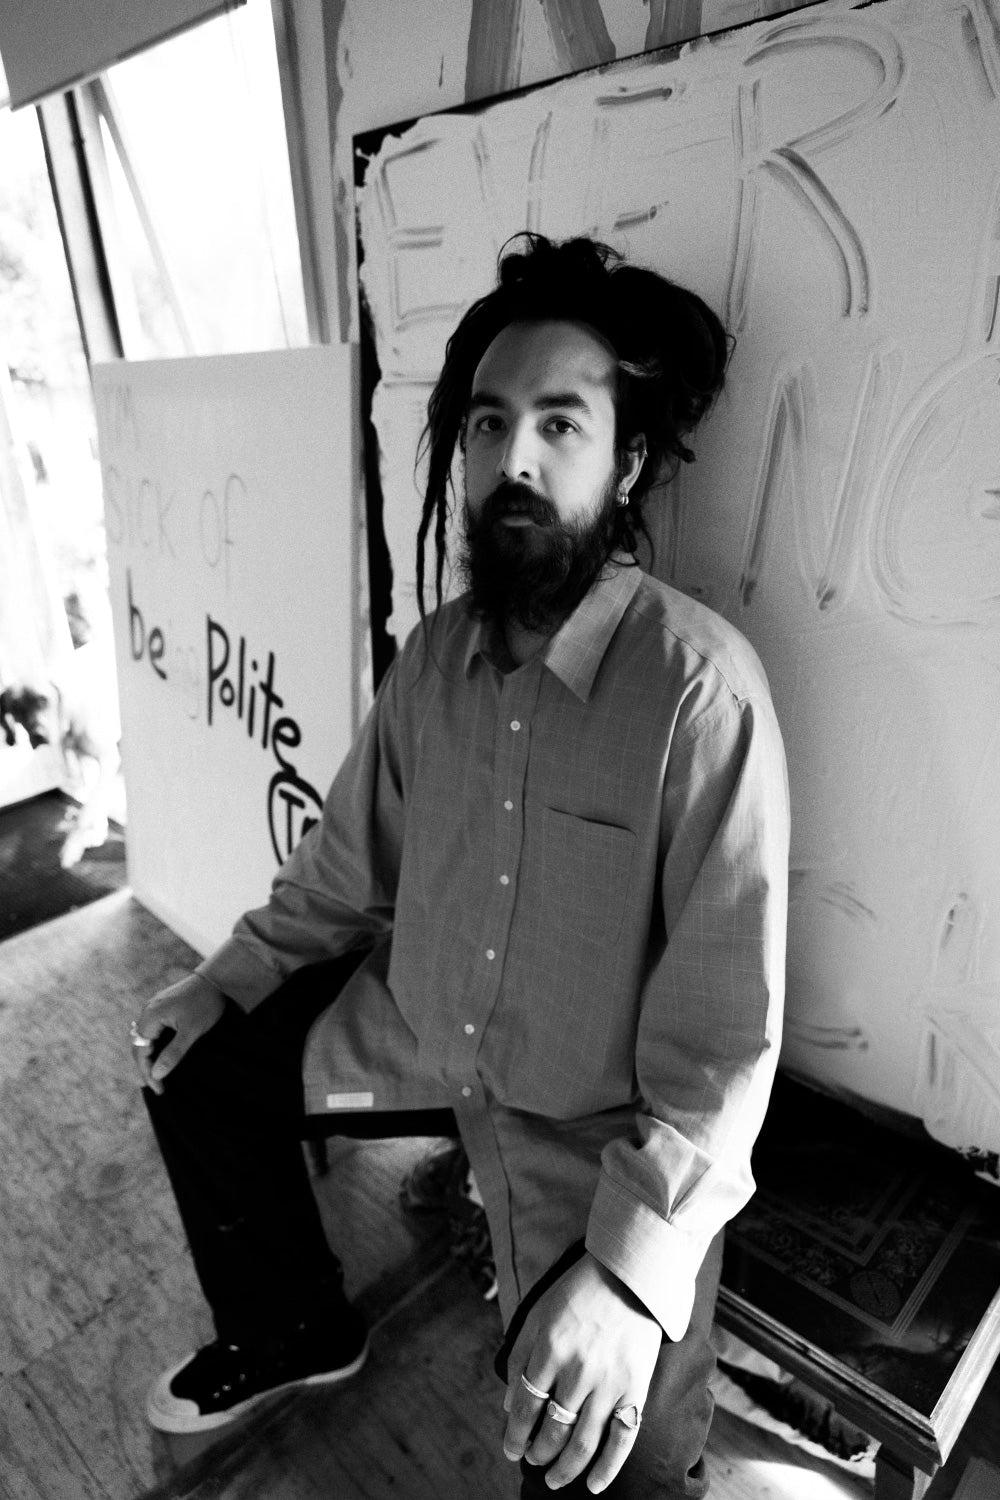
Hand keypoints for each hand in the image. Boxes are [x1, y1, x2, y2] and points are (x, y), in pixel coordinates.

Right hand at [130, 973, 225, 1093]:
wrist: (217, 979)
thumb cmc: (205, 1004)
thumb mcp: (191, 1032)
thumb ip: (173, 1053)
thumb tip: (156, 1074)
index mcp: (150, 1016)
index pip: (141, 1051)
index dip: (148, 1073)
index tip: (160, 1090)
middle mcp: (147, 1010)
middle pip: (140, 1045)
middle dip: (147, 1067)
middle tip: (158, 1087)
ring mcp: (154, 1006)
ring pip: (146, 1037)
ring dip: (150, 1056)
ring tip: (157, 1075)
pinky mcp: (163, 1005)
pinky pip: (153, 1029)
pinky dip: (156, 1044)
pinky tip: (161, 1054)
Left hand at [503, 1252, 660, 1492]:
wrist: (630, 1275)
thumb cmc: (579, 1292)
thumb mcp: (539, 1314)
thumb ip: (520, 1356)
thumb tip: (510, 1406)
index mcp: (549, 1349)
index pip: (525, 1408)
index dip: (515, 1435)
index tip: (511, 1450)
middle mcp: (577, 1370)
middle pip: (552, 1430)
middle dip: (537, 1453)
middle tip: (532, 1461)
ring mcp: (609, 1382)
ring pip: (582, 1443)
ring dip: (564, 1468)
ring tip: (553, 1479)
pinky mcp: (635, 1388)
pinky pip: (621, 1439)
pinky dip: (608, 1468)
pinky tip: (594, 1485)